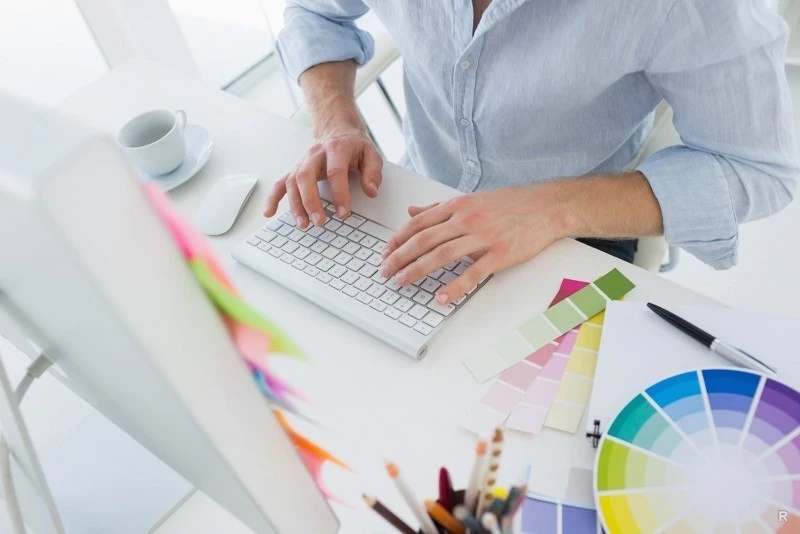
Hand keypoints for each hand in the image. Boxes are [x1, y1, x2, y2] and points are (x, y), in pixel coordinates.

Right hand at [264, 127, 382, 227]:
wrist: (338, 132)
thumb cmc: (355, 147)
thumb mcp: (371, 154)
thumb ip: (373, 173)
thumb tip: (371, 192)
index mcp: (336, 149)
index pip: (335, 172)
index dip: (339, 194)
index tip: (344, 213)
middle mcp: (315, 154)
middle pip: (306, 177)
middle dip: (311, 201)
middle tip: (319, 222)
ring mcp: (303, 162)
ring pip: (292, 182)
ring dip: (295, 205)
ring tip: (303, 224)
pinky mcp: (296, 169)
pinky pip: (280, 183)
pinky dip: (273, 198)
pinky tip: (269, 212)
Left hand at [378, 186, 572, 303]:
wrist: (547, 207)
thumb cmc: (511, 204)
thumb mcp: (472, 199)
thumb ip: (440, 207)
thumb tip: (413, 211)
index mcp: (458, 205)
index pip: (419, 223)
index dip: (398, 239)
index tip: (385, 253)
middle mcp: (467, 219)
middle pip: (424, 240)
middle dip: (399, 257)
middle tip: (385, 272)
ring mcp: (483, 237)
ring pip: (442, 255)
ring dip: (417, 270)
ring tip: (402, 282)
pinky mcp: (500, 254)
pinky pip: (473, 273)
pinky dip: (455, 286)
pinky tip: (441, 297)